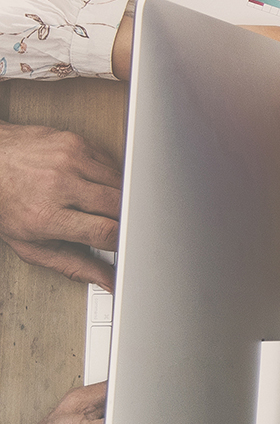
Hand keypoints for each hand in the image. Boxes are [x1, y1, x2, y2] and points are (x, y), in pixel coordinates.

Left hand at [0, 122, 121, 287]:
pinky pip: (112, 164)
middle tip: (114, 227)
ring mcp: (69, 160)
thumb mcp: (32, 245)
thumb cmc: (4, 203)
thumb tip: (108, 280)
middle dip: (124, 220)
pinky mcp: (76, 142)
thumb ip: (75, 266)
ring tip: (95, 204)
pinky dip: (110, 178)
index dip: (122, 243)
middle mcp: (58, 184)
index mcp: (46, 215)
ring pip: (122, 184)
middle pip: (121, 206)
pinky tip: (90, 184)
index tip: (123, 247)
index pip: (106, 232)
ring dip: (119, 199)